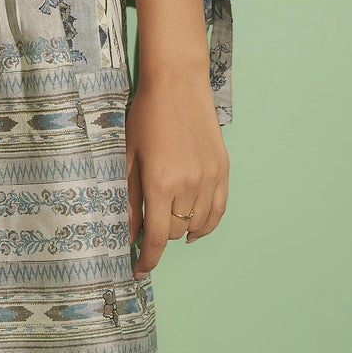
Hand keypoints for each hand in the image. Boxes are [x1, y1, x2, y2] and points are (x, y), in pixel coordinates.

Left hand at [125, 61, 228, 275]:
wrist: (177, 83)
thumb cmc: (145, 115)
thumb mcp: (128, 155)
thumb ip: (128, 196)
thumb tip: (128, 232)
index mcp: (160, 182)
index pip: (158, 237)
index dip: (149, 258)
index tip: (140, 269)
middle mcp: (189, 185)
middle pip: (176, 232)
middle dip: (160, 236)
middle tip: (146, 229)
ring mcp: (210, 178)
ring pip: (198, 225)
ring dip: (181, 230)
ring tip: (168, 224)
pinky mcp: (223, 170)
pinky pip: (218, 210)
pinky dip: (206, 225)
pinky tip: (194, 229)